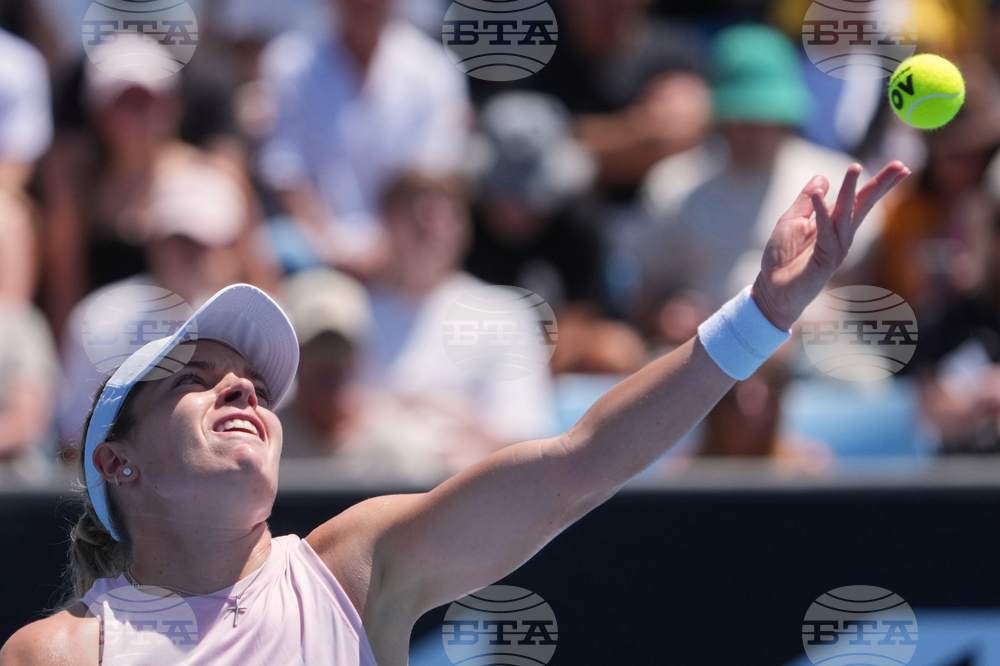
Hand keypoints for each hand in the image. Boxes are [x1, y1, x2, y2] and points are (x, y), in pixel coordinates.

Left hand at [751, 161, 909, 330]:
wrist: (772, 289)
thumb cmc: (782, 257)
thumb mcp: (791, 220)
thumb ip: (806, 201)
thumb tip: (823, 178)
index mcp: (835, 224)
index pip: (860, 200)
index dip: (878, 183)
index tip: (900, 166)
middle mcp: (841, 235)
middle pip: (864, 205)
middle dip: (881, 185)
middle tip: (900, 165)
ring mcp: (836, 248)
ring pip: (846, 214)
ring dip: (850, 190)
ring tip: (855, 167)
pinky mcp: (826, 260)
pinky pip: (825, 231)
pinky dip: (822, 212)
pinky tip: (821, 194)